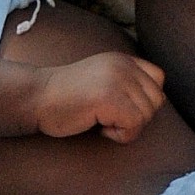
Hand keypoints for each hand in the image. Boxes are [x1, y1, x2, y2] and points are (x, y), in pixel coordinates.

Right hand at [28, 51, 166, 141]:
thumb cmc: (66, 97)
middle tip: (107, 116)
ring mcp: (117, 79)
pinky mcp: (110, 98)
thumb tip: (155, 102)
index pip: (158, 78)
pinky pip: (134, 126)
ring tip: (100, 119)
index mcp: (122, 59)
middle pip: (156, 101)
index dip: (144, 99)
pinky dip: (118, 135)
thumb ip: (126, 81)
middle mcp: (123, 64)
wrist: (36, 97)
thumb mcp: (102, 78)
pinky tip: (97, 126)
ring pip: (146, 116)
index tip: (118, 106)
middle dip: (136, 117)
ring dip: (125, 127)